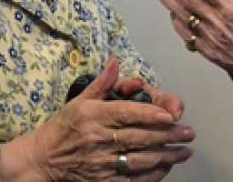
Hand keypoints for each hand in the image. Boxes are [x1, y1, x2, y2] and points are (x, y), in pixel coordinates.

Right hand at [0, 58, 194, 180]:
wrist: (44, 160)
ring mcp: (101, 163)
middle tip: (189, 131)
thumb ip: (102, 84)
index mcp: (91, 115)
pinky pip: (134, 180)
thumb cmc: (63, 127)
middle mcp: (97, 139)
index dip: (149, 114)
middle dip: (167, 135)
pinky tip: (167, 167)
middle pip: (138, 137)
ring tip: (185, 150)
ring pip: (140, 160)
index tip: (170, 114)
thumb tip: (116, 62)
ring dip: (166, 156)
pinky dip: (154, 174)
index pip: (125, 114)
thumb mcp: (79, 101)